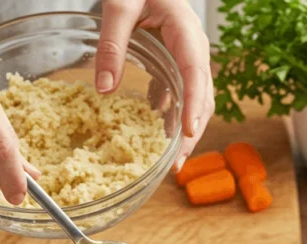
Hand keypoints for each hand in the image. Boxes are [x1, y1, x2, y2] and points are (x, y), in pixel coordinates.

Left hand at [94, 0, 212, 170]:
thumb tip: (105, 88)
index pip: (195, 71)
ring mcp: (183, 53)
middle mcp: (191, 45)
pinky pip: (175, 90)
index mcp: (185, 30)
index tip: (188, 133)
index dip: (193, 104)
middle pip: (201, 94)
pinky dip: (167, 113)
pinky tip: (152, 130)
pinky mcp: (171, 58)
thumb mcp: (119, 5)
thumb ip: (112, 43)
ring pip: (192, 97)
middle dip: (192, 131)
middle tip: (176, 164)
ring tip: (169, 160)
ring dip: (182, 128)